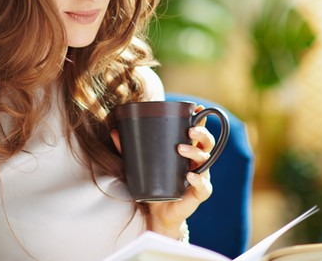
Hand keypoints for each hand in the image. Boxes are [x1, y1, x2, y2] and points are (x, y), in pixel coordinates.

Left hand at [110, 105, 215, 238]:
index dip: (200, 120)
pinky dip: (198, 180)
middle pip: (207, 144)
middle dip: (201, 134)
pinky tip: (190, 176)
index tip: (198, 108)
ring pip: (206, 161)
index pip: (197, 133)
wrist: (160, 212)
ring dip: (195, 153)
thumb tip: (114, 131)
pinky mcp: (199, 194)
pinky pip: (204, 186)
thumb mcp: (143, 165)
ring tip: (181, 149)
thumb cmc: (155, 184)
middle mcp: (197, 162)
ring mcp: (201, 177)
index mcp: (188, 151)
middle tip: (189, 131)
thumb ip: (130, 150)